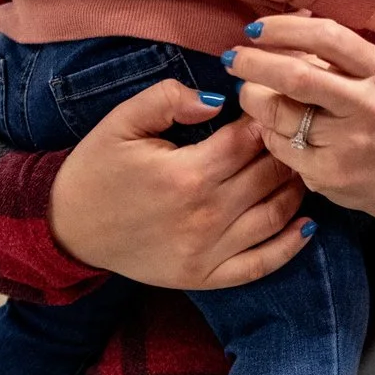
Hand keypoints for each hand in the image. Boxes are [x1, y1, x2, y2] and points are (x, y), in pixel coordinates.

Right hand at [49, 76, 308, 286]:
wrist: (68, 228)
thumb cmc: (96, 169)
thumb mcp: (121, 122)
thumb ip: (168, 98)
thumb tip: (218, 98)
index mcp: (186, 174)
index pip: (248, 140)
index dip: (266, 118)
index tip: (272, 105)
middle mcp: (204, 216)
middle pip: (268, 175)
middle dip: (287, 149)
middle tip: (296, 133)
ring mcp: (207, 251)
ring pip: (274, 216)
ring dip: (296, 190)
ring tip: (303, 166)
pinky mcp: (205, 277)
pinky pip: (260, 264)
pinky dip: (290, 246)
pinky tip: (307, 224)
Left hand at [226, 15, 374, 225]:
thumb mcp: (373, 75)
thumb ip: (331, 54)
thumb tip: (276, 32)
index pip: (327, 38)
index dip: (284, 29)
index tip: (255, 29)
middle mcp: (366, 105)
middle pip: (296, 77)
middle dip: (254, 64)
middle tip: (233, 58)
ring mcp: (346, 143)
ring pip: (279, 114)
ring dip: (254, 100)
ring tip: (251, 94)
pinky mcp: (327, 174)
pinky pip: (279, 147)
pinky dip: (267, 132)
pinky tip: (272, 127)